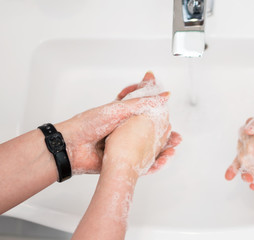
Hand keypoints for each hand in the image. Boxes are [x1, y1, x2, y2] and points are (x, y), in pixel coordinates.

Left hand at [56, 72, 180, 174]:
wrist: (71, 147)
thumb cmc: (89, 124)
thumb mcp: (120, 108)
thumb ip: (143, 102)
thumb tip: (165, 96)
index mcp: (125, 116)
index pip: (146, 111)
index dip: (159, 112)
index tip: (170, 111)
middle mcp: (126, 131)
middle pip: (151, 132)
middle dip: (165, 133)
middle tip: (175, 134)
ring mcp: (125, 147)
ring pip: (149, 149)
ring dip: (163, 148)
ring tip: (174, 145)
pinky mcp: (123, 161)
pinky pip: (142, 163)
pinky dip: (155, 163)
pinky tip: (164, 159)